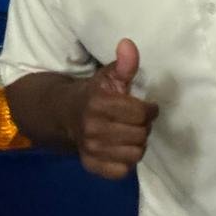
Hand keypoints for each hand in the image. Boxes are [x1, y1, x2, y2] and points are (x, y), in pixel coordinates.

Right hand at [72, 38, 157, 179]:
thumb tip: (128, 44)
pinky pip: (122, 171)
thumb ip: (123, 64)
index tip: (147, 107)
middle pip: (140, 135)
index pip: (141, 114)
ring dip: (137, 144)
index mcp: (98, 104)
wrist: (65, 114)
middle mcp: (92, 128)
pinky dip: (126, 161)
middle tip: (138, 121)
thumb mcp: (108, 76)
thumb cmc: (94, 94)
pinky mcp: (91, 166)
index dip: (150, 110)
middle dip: (144, 126)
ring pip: (134, 154)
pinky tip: (122, 148)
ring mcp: (91, 149)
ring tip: (131, 134)